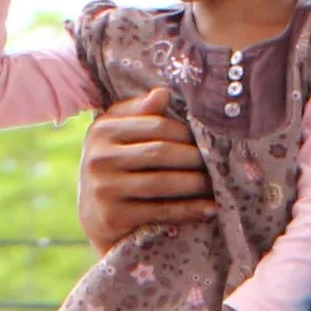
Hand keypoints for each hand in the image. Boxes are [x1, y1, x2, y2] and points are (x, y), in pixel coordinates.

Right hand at [78, 90, 213, 254]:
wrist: (94, 217)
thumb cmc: (113, 167)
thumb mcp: (118, 135)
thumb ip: (139, 112)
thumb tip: (164, 93)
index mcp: (102, 130)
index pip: (155, 125)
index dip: (185, 133)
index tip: (205, 140)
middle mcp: (99, 158)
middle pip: (159, 153)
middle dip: (193, 158)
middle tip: (216, 162)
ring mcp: (104, 189)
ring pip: (161, 182)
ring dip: (194, 184)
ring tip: (214, 183)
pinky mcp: (113, 217)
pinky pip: (159, 210)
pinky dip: (187, 210)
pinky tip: (208, 209)